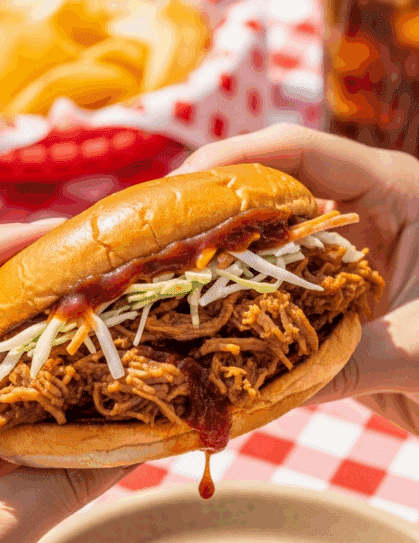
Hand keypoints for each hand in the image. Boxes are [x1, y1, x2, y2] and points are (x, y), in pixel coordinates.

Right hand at [173, 123, 418, 434]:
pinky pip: (274, 292)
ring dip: (214, 258)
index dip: (235, 159)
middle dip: (208, 207)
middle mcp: (362, 213)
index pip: (300, 151)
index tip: (180, 187)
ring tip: (153, 274)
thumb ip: (344, 364)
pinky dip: (237, 303)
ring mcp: (343, 256)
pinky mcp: (334, 299)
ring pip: (264, 242)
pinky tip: (195, 319)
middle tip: (148, 235)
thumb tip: (254, 392)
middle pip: (268, 189)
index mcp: (393, 190)